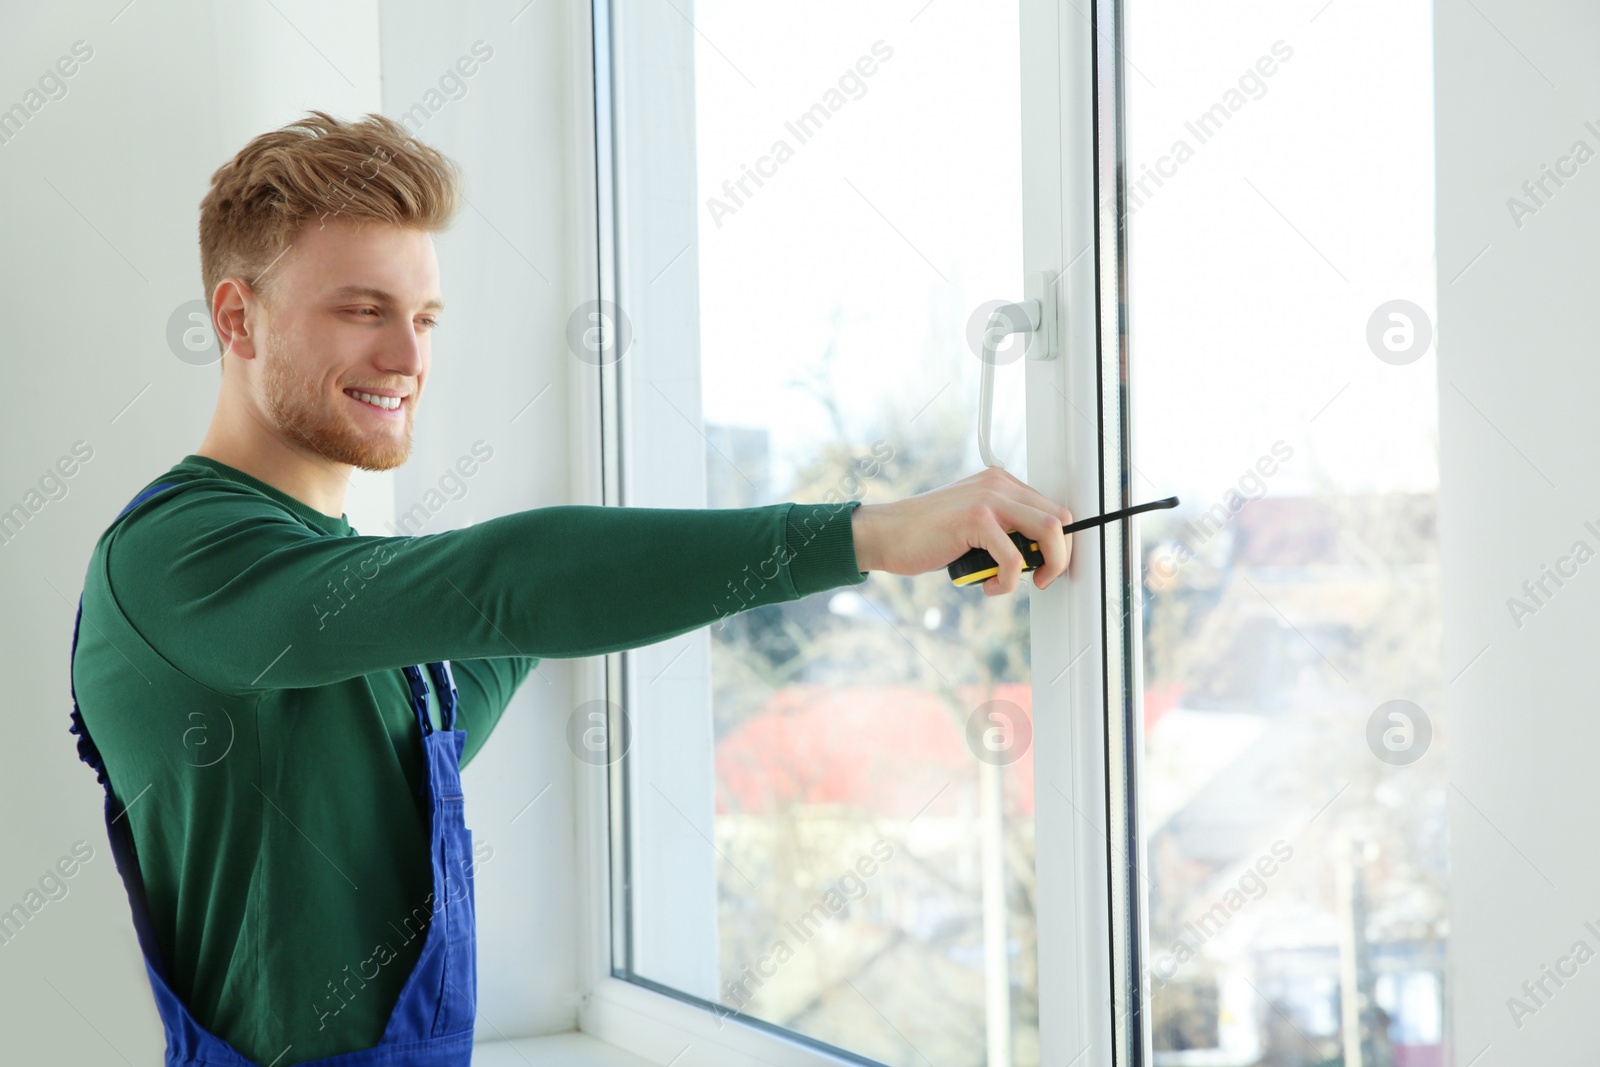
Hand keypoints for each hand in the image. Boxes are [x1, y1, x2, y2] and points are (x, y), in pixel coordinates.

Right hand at [850, 467, 1072, 594]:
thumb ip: (1004, 529)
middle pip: (1060, 519)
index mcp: (1001, 483)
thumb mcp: (973, 524)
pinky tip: (988, 585)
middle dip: (1059, 556)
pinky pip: (1014, 558)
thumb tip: (1037, 555)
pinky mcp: (975, 519)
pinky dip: (1007, 582)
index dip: (1061, 543)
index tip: (1050, 566)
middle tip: (1042, 578)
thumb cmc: (925, 535)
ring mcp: (989, 499)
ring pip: (1049, 532)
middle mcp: (999, 485)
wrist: (885, 534)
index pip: (1053, 509)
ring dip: (1044, 567)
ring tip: (1014, 582)